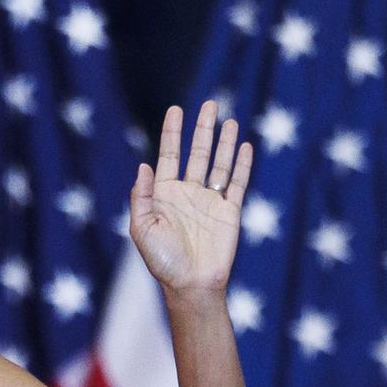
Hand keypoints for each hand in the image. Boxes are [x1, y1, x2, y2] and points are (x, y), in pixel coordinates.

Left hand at [130, 101, 251, 294]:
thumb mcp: (142, 228)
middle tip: (209, 104)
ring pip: (219, 163)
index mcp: (164, 194)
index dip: (172, 133)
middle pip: (197, 153)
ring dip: (224, 141)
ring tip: (229, 119)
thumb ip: (141, 197)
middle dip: (202, 129)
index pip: (168, 155)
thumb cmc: (162, 260)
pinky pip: (237, 182)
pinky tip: (244, 146)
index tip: (176, 110)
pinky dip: (241, 164)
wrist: (191, 283)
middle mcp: (187, 192)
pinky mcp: (229, 210)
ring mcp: (209, 200)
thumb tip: (143, 166)